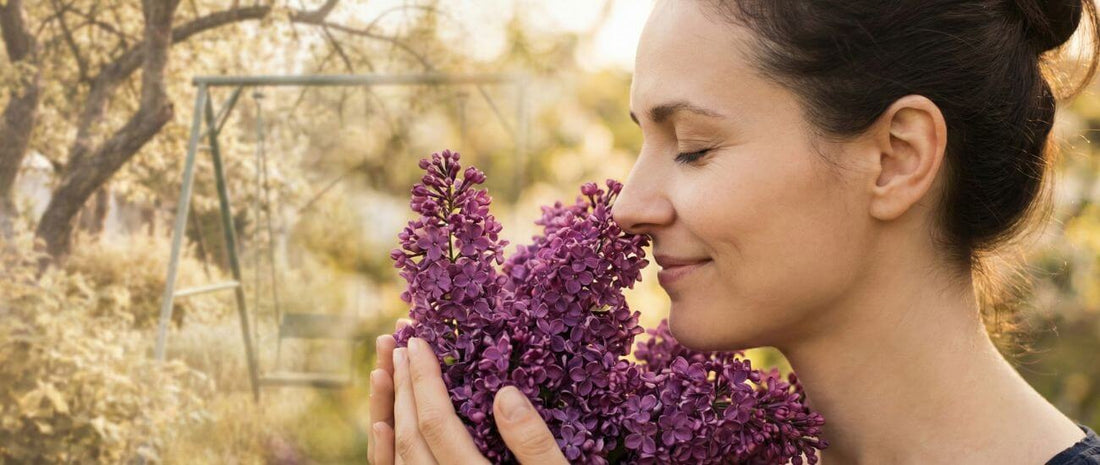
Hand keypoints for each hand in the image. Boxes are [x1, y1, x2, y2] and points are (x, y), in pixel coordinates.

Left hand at [368, 321, 567, 464]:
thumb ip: (534, 447)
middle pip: (408, 437)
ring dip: (386, 410)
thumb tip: (504, 393)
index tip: (418, 342)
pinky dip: (383, 452)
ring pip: (394, 458)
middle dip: (401, 386)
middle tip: (397, 343)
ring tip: (382, 371)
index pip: (436, 425)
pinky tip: (382, 426)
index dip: (424, 380)